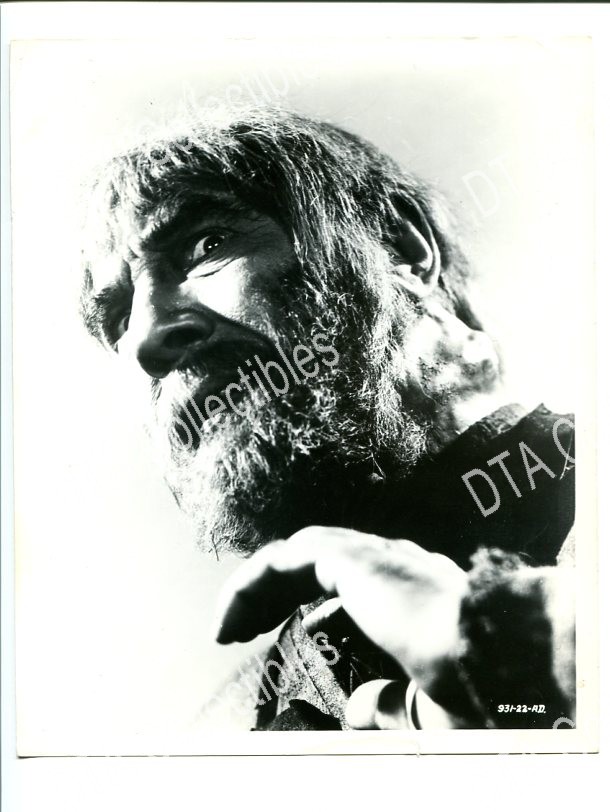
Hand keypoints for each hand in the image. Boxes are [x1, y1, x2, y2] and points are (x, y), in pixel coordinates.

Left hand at [213, 526, 468, 712]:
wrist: (494, 651)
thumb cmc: (474, 681)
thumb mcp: (423, 706)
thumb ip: (385, 703)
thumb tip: (357, 710)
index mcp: (406, 589)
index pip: (338, 581)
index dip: (299, 603)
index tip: (269, 633)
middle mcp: (388, 562)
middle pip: (311, 565)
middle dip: (271, 595)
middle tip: (241, 629)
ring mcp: (371, 554)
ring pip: (295, 556)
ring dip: (257, 588)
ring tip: (228, 627)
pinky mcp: (351, 557)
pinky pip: (285, 558)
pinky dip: (253, 581)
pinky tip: (232, 614)